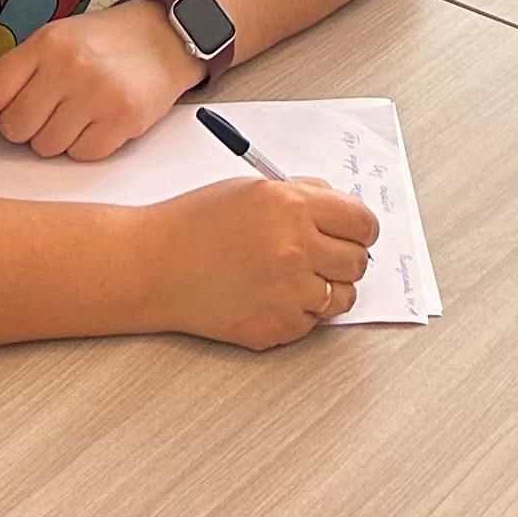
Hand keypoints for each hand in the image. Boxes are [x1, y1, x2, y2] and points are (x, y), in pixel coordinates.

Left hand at [0, 0, 198, 159]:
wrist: (164, 38)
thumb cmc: (101, 44)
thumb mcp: (52, 43)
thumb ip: (10, 75)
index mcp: (46, 42)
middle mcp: (70, 66)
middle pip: (15, 127)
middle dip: (23, 127)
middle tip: (43, 113)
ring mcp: (98, 94)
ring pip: (46, 147)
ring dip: (54, 139)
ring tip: (73, 115)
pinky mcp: (123, 120)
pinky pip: (81, 155)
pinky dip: (83, 147)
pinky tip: (95, 123)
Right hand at [145, 174, 379, 349]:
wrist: (154, 266)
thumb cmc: (196, 223)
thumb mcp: (253, 189)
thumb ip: (304, 194)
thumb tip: (342, 210)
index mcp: (293, 207)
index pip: (363, 223)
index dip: (361, 229)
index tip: (355, 234)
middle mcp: (296, 249)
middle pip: (358, 262)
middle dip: (344, 258)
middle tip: (320, 255)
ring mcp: (289, 293)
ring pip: (342, 297)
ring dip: (326, 288)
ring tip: (292, 278)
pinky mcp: (277, 327)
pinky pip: (312, 323)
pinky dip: (298, 313)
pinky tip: (268, 295)